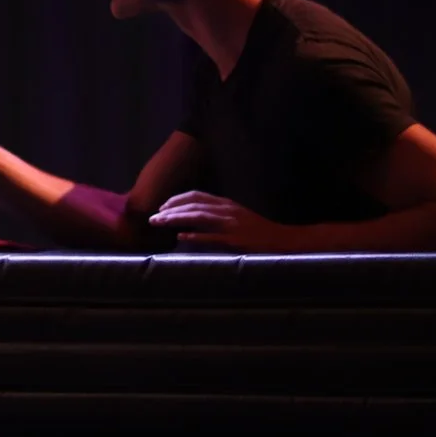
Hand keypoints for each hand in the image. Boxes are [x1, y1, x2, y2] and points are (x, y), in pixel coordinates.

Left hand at [149, 191, 295, 252]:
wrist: (283, 240)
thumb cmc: (258, 231)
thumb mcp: (237, 217)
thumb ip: (217, 215)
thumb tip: (193, 218)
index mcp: (226, 204)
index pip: (196, 196)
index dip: (177, 200)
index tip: (162, 207)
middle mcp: (227, 210)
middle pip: (193, 205)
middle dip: (170, 210)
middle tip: (153, 217)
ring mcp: (231, 225)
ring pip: (198, 217)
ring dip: (176, 220)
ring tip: (160, 224)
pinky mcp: (235, 240)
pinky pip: (211, 237)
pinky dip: (194, 236)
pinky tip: (180, 237)